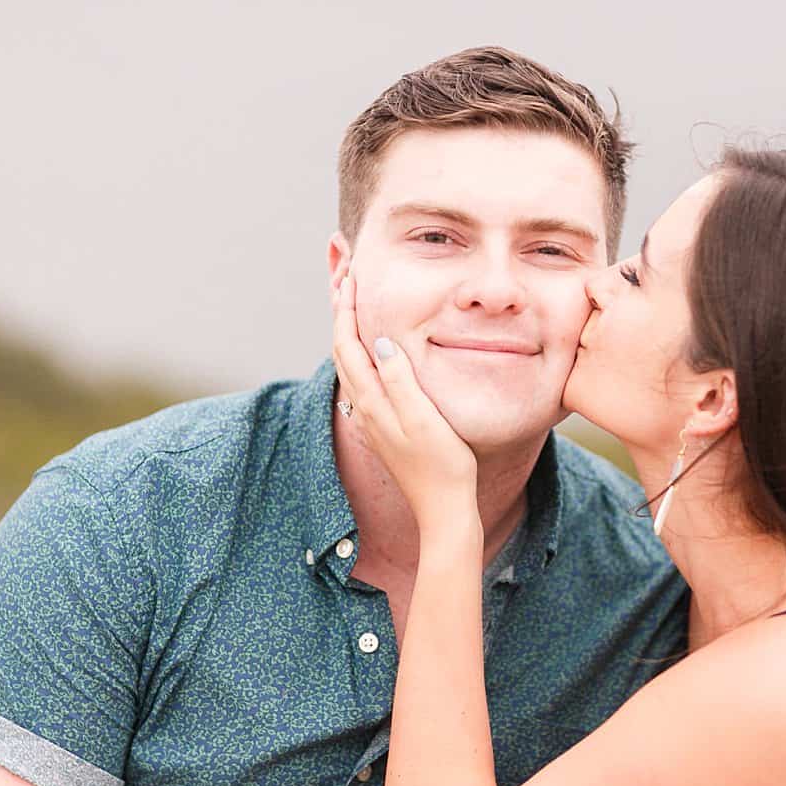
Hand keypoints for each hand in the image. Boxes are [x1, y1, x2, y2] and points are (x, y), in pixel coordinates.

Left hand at [331, 275, 477, 526]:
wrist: (443, 509)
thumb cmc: (443, 464)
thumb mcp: (423, 418)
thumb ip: (399, 379)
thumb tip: (378, 341)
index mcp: (373, 401)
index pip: (347, 344)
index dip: (346, 309)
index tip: (351, 277)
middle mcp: (365, 408)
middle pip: (342, 351)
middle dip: (341, 314)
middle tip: (346, 280)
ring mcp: (373, 419)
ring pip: (350, 366)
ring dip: (349, 333)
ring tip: (354, 306)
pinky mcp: (384, 427)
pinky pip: (363, 380)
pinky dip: (360, 355)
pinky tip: (372, 352)